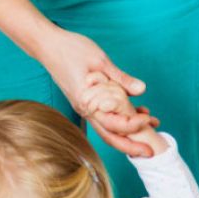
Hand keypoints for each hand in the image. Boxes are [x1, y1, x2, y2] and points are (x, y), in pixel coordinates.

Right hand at [20, 28, 162, 156]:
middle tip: (150, 152)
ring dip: (126, 134)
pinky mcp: (85, 101)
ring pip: (106, 128)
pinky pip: (103, 117)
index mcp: (87, 101)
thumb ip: (121, 78)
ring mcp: (84, 107)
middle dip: (130, 146)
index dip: (134, 125)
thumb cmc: (71, 49)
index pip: (114, 123)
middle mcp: (85, 109)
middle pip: (109, 136)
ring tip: (148, 132)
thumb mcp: (100, 60)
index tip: (150, 120)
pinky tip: (135, 113)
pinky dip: (119, 120)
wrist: (48, 45)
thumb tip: (142, 90)